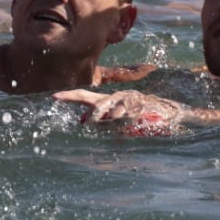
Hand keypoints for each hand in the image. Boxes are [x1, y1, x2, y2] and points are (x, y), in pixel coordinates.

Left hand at [54, 88, 183, 132]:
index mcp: (106, 99)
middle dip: (93, 114)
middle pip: (96, 102)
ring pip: (113, 114)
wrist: (166, 110)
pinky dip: (129, 121)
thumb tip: (85, 123)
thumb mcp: (119, 119)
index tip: (53, 96)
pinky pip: (128, 116)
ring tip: (126, 123)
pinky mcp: (137, 102)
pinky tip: (136, 121)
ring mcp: (125, 98)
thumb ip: (103, 120)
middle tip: (93, 122)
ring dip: (116, 123)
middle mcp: (113, 96)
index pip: (83, 96)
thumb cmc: (139, 116)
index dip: (69, 96)